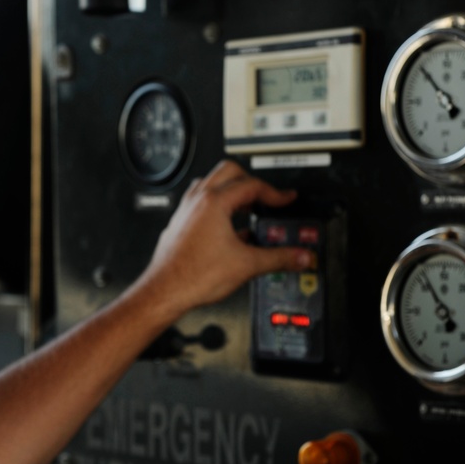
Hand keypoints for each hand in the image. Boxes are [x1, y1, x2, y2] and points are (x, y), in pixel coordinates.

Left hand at [136, 160, 316, 316]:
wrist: (165, 291)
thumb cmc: (193, 276)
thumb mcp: (246, 265)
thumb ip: (278, 258)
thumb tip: (299, 256)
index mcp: (214, 202)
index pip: (251, 185)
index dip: (274, 192)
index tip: (285, 199)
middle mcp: (197, 201)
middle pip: (228, 172)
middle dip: (251, 182)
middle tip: (266, 197)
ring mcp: (186, 211)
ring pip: (211, 185)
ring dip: (231, 191)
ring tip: (247, 206)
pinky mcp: (180, 223)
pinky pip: (200, 203)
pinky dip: (217, 207)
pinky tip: (227, 228)